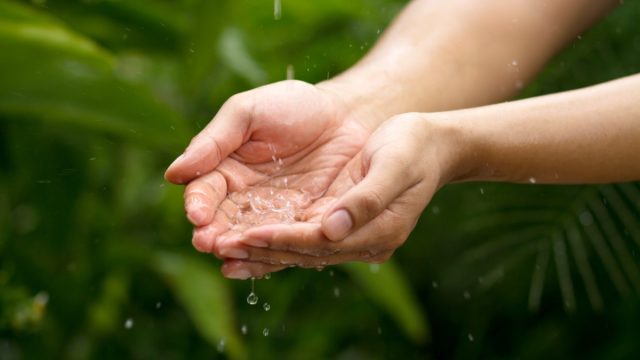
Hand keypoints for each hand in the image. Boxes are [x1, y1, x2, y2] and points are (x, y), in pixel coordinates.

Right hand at [165, 80, 372, 269]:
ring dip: (241, 248)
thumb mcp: (248, 113)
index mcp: (226, 171)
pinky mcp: (305, 225)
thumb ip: (214, 141)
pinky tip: (266, 261)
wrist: (345, 116)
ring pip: (253, 238)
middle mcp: (245, 199)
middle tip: (208, 243)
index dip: (199, 203)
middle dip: (215, 234)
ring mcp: (275, 216)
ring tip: (231, 254)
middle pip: (224, 222)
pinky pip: (288, 243)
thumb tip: (174, 172)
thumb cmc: (292, 106)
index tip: (197, 214)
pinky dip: (275, 254)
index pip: (205, 192)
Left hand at [221, 114, 458, 278]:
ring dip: (261, 250)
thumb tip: (332, 228)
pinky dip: (273, 239)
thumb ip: (367, 198)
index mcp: (379, 231)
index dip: (282, 239)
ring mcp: (352, 235)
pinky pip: (302, 237)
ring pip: (299, 249)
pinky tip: (245, 241)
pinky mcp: (340, 223)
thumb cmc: (413, 147)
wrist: (428, 144)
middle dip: (261, 250)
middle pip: (304, 252)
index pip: (321, 242)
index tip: (247, 235)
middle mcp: (363, 241)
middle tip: (218, 247)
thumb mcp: (396, 165)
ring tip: (221, 251)